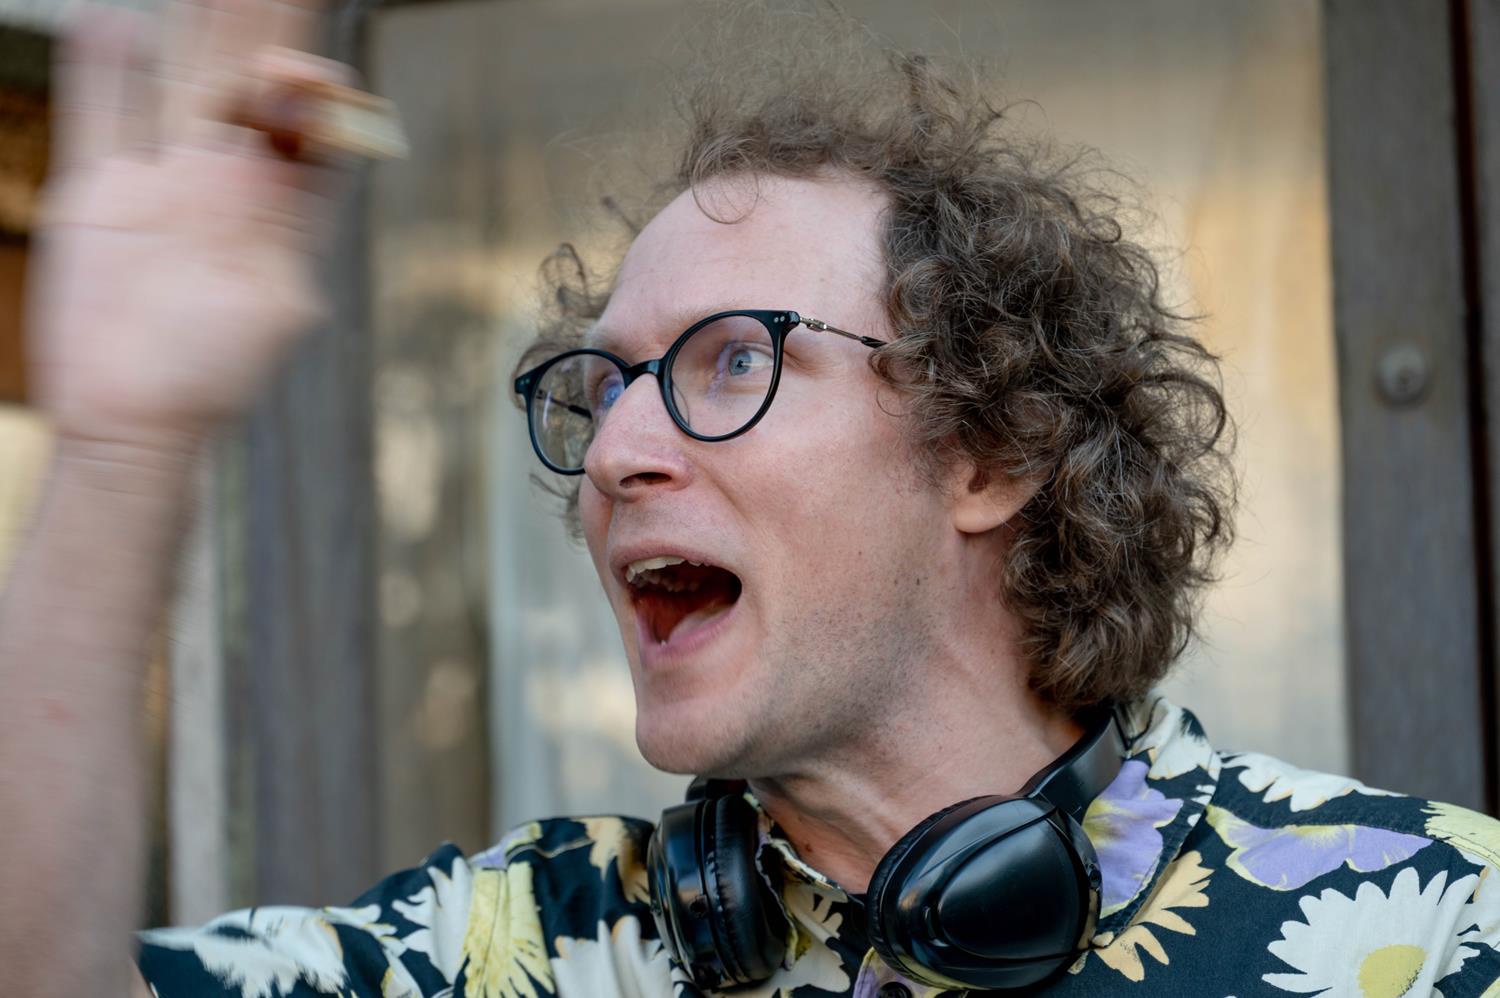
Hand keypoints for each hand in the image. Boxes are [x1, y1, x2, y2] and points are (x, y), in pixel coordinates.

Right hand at [26, 0, 353, 450]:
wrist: (132, 417)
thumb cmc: (215, 373)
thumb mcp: (280, 298)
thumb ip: (302, 209)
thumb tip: (327, 125)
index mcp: (281, 206)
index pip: (311, 122)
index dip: (314, 82)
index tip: (306, 66)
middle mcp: (227, 180)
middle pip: (247, 81)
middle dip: (261, 24)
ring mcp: (163, 177)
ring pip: (178, 77)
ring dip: (193, 21)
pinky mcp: (98, 186)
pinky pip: (100, 110)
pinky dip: (103, 65)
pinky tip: (113, 18)